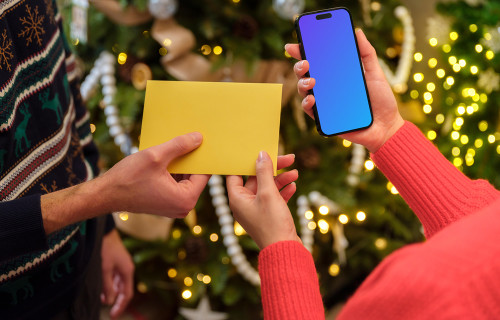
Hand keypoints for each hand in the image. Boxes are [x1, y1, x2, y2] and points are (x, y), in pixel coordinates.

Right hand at [41, 132, 209, 233]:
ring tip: (174, 146)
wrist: (105, 194)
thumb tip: (199, 137)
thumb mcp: (156, 156)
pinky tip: (164, 157)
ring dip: (180, 163)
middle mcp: (183, 207)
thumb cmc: (128, 178)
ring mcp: (174, 207)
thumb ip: (179, 146)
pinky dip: (172, 171)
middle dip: (190, 158)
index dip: (202, 156)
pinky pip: (175, 184)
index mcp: (186, 199)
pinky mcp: (165, 203)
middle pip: (195, 176)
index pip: (204, 173)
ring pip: (185, 179)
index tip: (202, 140)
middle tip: (189, 138)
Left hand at [100, 229, 133, 318]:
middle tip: (109, 311)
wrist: (104, 230)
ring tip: (102, 300)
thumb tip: (109, 302)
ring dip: (112, 293)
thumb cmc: (105, 247)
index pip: (127, 294)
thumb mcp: (104, 269)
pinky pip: (115, 277)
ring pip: (119, 284)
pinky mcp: (116, 261)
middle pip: (124, 290)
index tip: (113, 315)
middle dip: (116, 300)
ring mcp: (122, 264)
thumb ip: (107, 286)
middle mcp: (127, 269)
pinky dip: (110, 285)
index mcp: (128, 271)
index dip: (120, 306)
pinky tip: (102, 288)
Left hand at [226, 152, 299, 248]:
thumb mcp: (268, 193)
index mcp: (237, 198)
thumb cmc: (272, 223)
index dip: (247, 162)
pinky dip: (282, 191)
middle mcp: (244, 204)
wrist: (285, 250)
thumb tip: (260, 155)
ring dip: (280, 179)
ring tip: (295, 174)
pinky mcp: (267, 215)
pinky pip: (273, 198)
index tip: (260, 152)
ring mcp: (256, 210)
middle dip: (272, 169)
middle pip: (255, 178)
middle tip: (288, 158)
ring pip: (267, 187)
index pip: (236, 173)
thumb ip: (264, 172)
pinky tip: (293, 186)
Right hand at [285, 29, 404, 152]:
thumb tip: (357, 32)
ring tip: (312, 80)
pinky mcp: (324, 119)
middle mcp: (327, 88)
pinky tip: (313, 98)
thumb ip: (366, 53)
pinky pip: (310, 110)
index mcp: (336, 75)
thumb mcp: (375, 73)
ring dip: (302, 83)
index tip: (295, 44)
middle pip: (305, 74)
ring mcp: (324, 103)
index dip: (303, 51)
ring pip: (304, 90)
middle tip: (305, 62)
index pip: (317, 60)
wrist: (386, 126)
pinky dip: (308, 102)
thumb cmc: (381, 100)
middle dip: (300, 65)